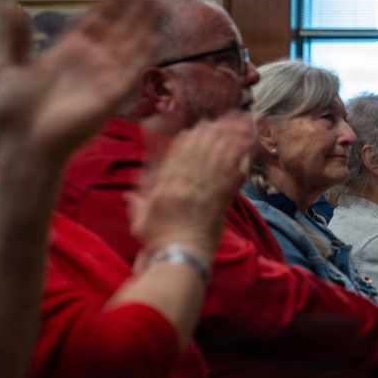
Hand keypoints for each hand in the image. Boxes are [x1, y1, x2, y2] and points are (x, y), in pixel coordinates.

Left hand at [0, 0, 157, 164]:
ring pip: (130, 45)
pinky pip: (131, 72)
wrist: (25, 142)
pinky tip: (153, 37)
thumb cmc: (14, 111)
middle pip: (120, 29)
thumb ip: (16, 38)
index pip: (97, 20)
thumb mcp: (8, 66)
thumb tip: (10, 5)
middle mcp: (91, 62)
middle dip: (134, 8)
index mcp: (69, 51)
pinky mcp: (110, 96)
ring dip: (143, 25)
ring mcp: (103, 78)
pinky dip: (142, 55)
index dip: (111, 1)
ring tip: (156, 1)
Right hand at [129, 112, 253, 260]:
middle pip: (200, 150)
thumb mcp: (140, 221)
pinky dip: (238, 160)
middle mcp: (183, 183)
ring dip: (230, 138)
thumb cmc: (158, 243)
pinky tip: (247, 148)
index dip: (190, 139)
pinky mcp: (219, 201)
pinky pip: (229, 175)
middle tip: (227, 117)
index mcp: (164, 185)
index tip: (198, 127)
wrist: (179, 259)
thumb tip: (130, 192)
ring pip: (216, 157)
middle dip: (214, 131)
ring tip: (242, 124)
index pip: (177, 154)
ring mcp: (202, 191)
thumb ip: (137, 203)